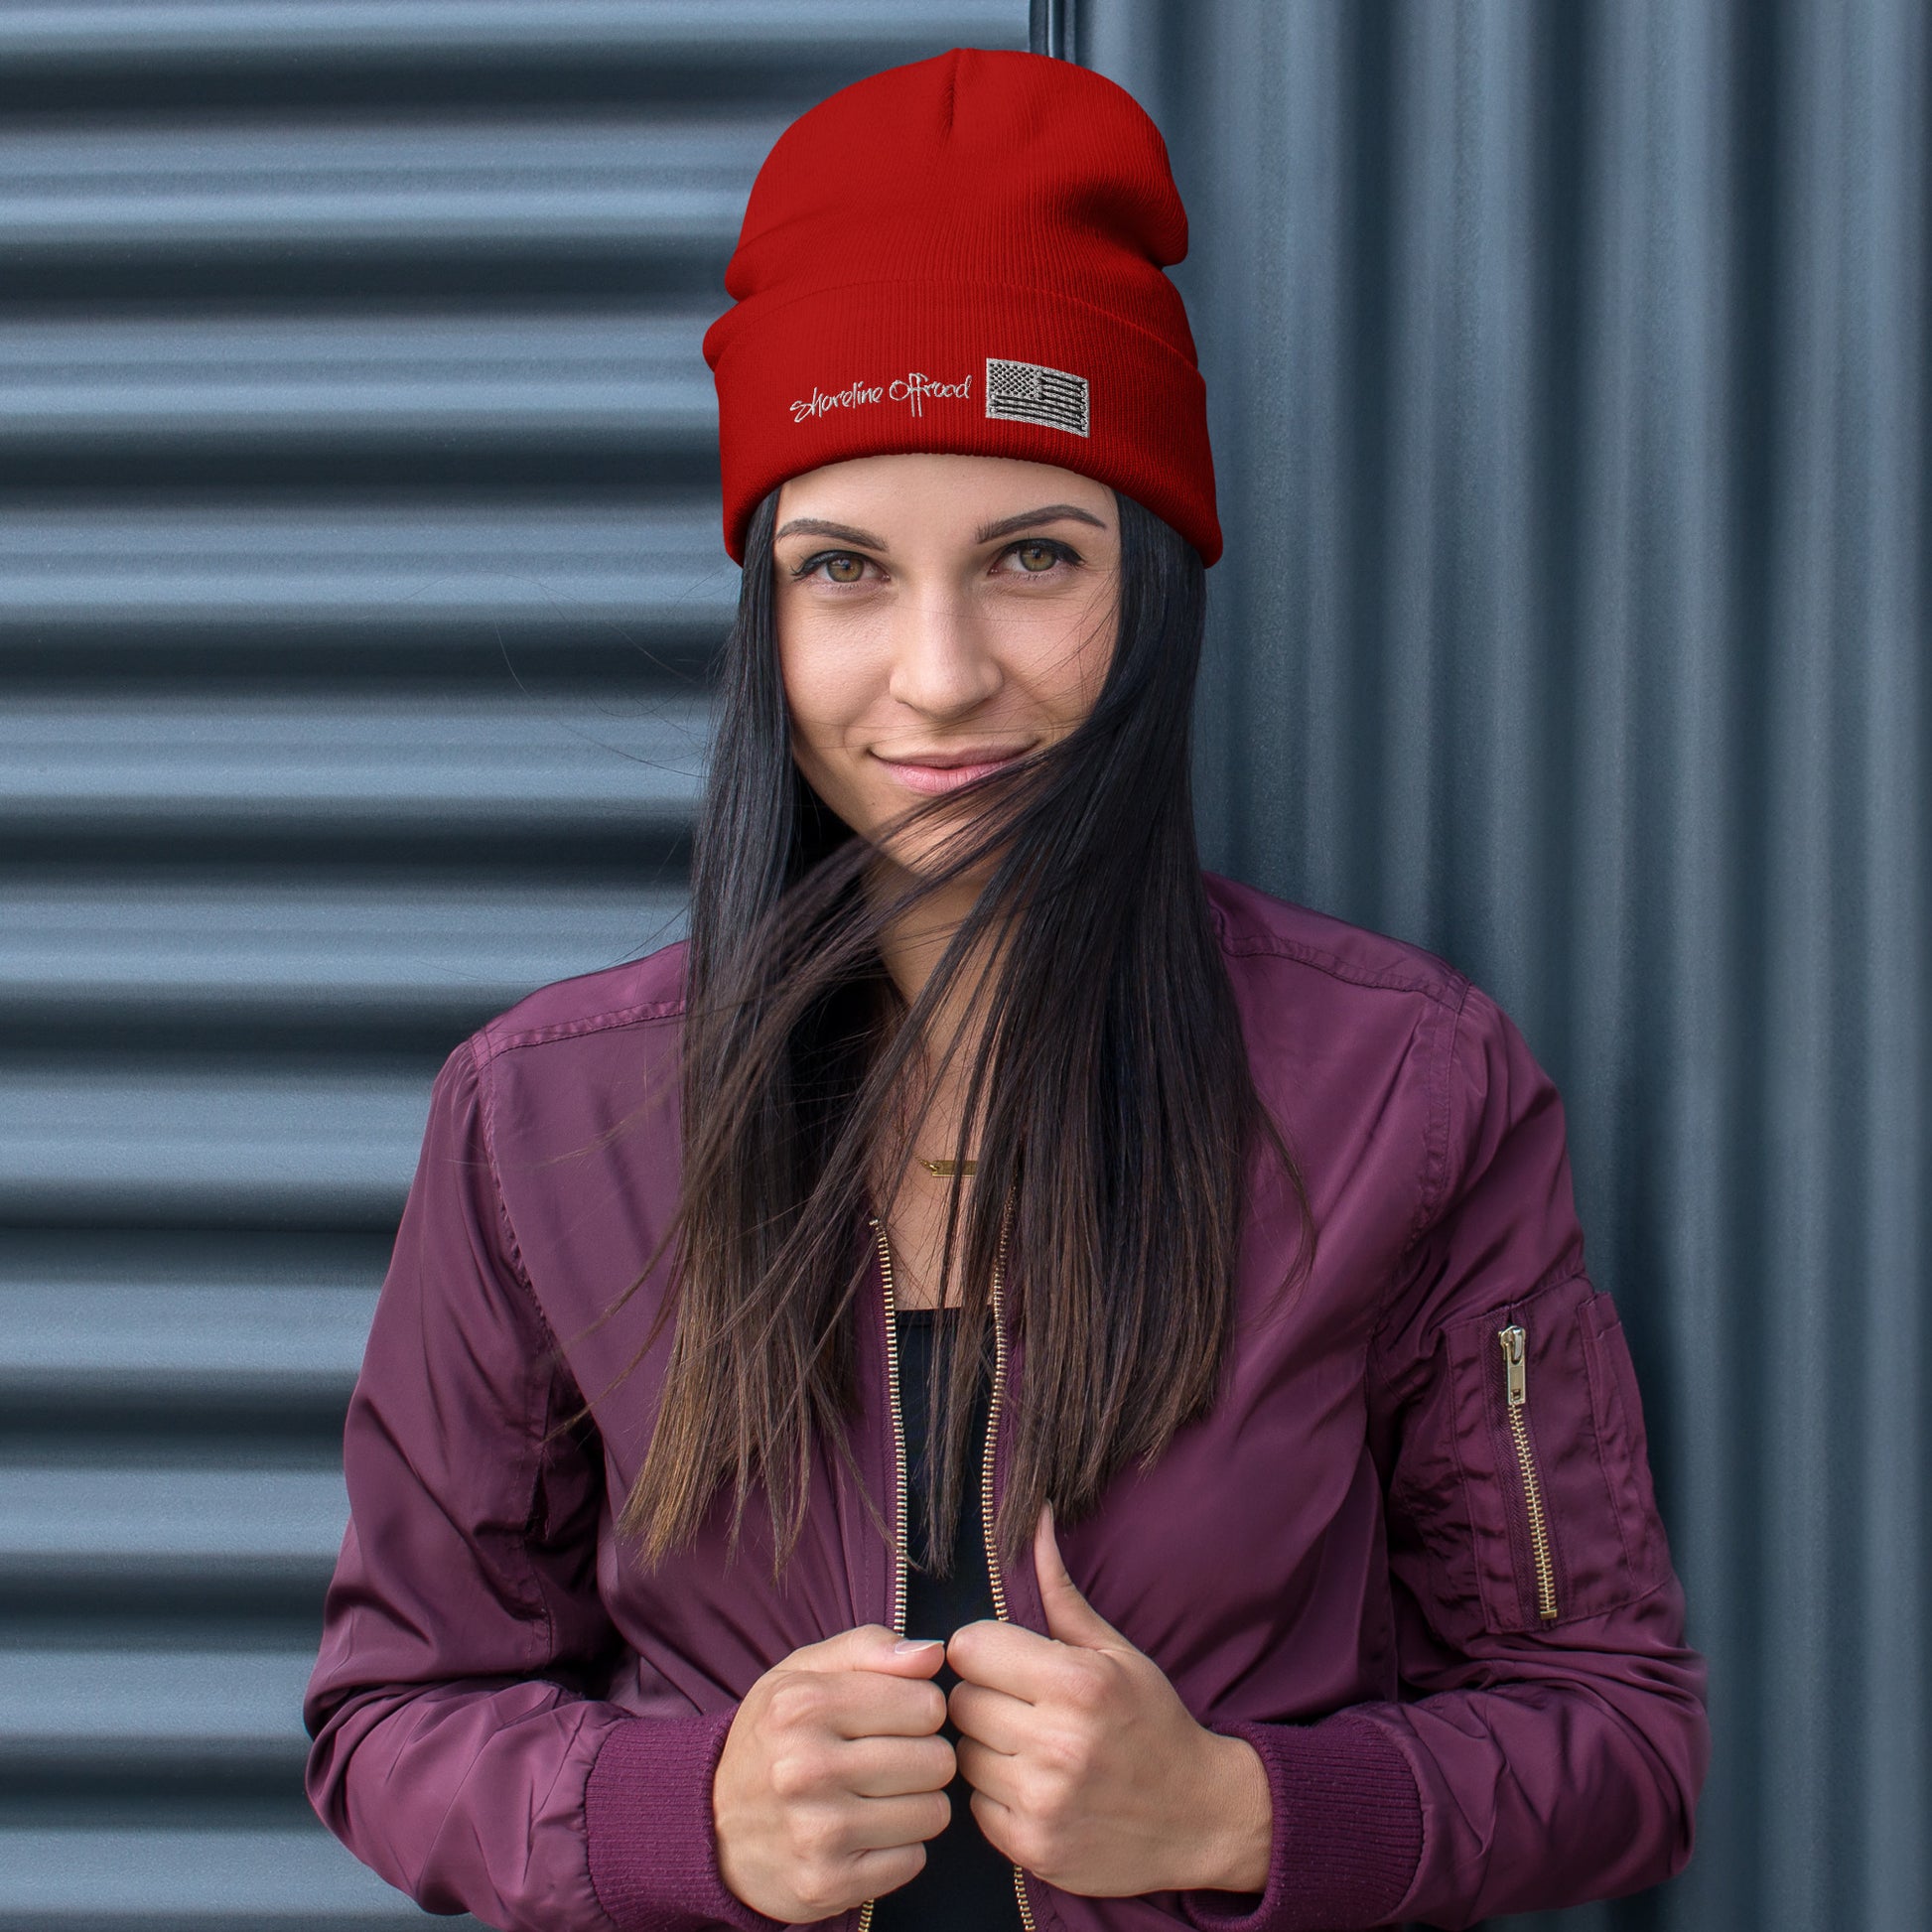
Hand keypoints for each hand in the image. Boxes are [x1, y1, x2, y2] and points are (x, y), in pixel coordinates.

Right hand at [713, 1625, 955, 1921]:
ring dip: (914, 1805)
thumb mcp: (803, 1672)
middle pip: (936, 1761)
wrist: (709, 1826)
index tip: (893, 1719)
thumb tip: (933, 1654)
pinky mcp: (828, 1884)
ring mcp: (816, 1832)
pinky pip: (913, 1860)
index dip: (920, 1711)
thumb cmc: (772, 1738)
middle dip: (922, 1758)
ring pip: (932, 1813)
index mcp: (803, 1704)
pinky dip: (898, 1848)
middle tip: (884, 1761)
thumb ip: (869, 1647)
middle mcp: (806, 1768)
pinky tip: (864, 1834)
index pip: (927, 1705)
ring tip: (874, 1797)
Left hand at [945, 1503, 1272, 1896]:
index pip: (969, 1649)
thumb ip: (1061, 1592)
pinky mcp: (1033, 1848)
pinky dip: (995, 1794)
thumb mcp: (1115, 1652)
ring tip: (1027, 1745)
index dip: (983, 1650)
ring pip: (962, 1754)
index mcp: (1078, 1683)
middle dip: (984, 1697)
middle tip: (1020, 1705)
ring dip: (986, 1747)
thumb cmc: (1152, 1722)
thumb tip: (1036, 1520)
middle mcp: (1058, 1743)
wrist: (1201, 1818)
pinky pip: (975, 1805)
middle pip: (962, 1702)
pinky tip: (1032, 1784)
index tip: (1006, 1660)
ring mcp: (1044, 1802)